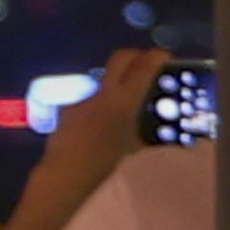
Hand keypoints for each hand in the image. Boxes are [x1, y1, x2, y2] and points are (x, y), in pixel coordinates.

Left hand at [34, 48, 166, 181]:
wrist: (66, 172)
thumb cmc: (104, 163)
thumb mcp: (132, 147)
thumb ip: (146, 132)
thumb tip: (159, 128)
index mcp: (123, 100)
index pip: (143, 67)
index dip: (156, 57)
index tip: (164, 56)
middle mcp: (104, 92)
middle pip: (121, 58)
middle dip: (135, 56)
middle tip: (146, 65)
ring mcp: (85, 96)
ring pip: (105, 76)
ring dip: (117, 79)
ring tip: (124, 96)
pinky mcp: (70, 105)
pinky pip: (90, 96)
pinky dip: (99, 101)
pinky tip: (100, 118)